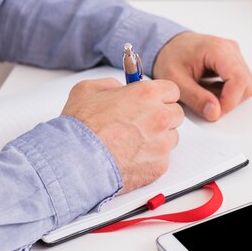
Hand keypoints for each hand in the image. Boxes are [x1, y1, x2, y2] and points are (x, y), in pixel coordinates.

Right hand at [62, 78, 183, 193]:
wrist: (75, 162)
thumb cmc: (80, 128)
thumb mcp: (88, 90)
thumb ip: (111, 84)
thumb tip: (121, 88)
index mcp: (147, 95)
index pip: (172, 90)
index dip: (162, 96)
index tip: (155, 101)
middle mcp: (160, 117)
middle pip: (176, 114)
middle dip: (163, 117)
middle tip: (143, 123)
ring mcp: (162, 143)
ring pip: (172, 138)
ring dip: (159, 138)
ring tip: (134, 143)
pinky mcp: (160, 165)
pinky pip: (163, 159)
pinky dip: (151, 159)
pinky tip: (132, 158)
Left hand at [153, 32, 251, 120]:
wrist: (167, 45)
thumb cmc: (169, 57)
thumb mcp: (175, 80)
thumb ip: (196, 98)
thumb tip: (215, 113)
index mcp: (217, 49)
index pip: (239, 80)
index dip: (230, 101)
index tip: (214, 112)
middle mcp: (231, 50)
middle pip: (246, 84)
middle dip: (229, 101)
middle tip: (206, 104)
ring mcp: (235, 55)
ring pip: (245, 86)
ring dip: (228, 97)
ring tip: (205, 92)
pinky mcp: (234, 62)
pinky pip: (240, 84)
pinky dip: (227, 92)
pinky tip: (209, 88)